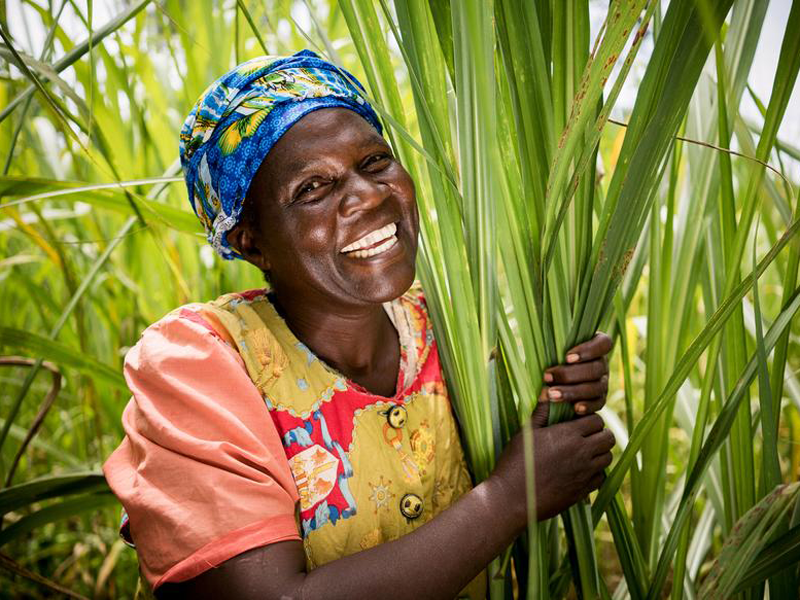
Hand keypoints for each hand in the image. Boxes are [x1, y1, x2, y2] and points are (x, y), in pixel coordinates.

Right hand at [491, 414, 614, 524]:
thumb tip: (548, 392)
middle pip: (608, 438)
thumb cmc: (515, 462)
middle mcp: (582, 453)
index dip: (589, 419)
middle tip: (585, 435)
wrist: (512, 498)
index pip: (596, 420)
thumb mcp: (525, 433)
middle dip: (599, 433)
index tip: (578, 422)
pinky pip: (601, 478)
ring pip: (608, 458)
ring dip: (599, 452)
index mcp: (568, 435)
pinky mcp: (583, 491)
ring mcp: (584, 474)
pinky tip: (580, 470)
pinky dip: (595, 472)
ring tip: (584, 452)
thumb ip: (541, 412)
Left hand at [532, 332, 611, 426]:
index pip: (604, 344)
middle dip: (570, 374)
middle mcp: (602, 364)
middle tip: (547, 377)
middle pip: (595, 369)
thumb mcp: (553, 348)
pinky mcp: (600, 399)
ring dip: (573, 392)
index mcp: (596, 345)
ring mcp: (603, 382)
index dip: (589, 350)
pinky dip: (587, 406)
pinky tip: (575, 408)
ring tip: (552, 394)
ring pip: (596, 387)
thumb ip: (552, 348)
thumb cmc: (551, 356)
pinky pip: (598, 403)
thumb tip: (543, 357)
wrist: (552, 378)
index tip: (567, 357)